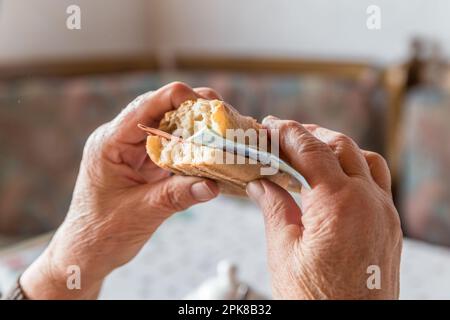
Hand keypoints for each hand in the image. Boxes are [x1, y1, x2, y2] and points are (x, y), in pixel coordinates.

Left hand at [20, 82, 220, 298]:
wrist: (87, 252)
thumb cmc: (102, 233)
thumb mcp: (141, 213)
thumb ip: (176, 196)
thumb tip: (213, 185)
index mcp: (109, 142)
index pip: (146, 106)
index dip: (178, 98)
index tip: (209, 104)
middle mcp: (120, 139)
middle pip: (160, 110)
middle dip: (193, 110)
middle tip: (223, 117)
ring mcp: (133, 151)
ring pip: (168, 127)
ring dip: (195, 128)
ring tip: (223, 131)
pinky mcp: (144, 164)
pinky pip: (171, 147)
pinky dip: (191, 147)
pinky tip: (211, 150)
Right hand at [246, 117, 401, 298]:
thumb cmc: (315, 302)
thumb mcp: (284, 253)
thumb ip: (274, 209)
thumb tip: (260, 183)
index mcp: (338, 205)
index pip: (311, 150)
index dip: (287, 133)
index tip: (270, 126)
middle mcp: (368, 202)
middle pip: (340, 146)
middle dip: (309, 135)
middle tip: (282, 137)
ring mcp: (384, 213)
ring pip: (364, 159)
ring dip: (335, 148)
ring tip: (308, 152)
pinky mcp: (389, 226)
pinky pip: (377, 181)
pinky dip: (355, 167)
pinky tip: (334, 178)